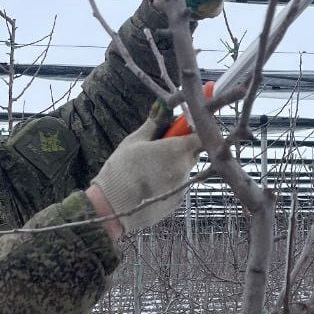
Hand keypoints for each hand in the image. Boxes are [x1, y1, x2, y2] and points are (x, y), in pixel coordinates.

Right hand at [90, 111, 201, 235]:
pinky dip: (169, 181)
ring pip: (185, 169)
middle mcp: (185, 168)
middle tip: (161, 148)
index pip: (200, 135)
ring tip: (150, 169)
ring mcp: (182, 186)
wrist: (113, 206)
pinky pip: (178, 185)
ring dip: (174, 165)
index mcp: (176, 149)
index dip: (192, 131)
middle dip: (182, 147)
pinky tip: (150, 184)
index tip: (181, 129)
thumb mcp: (135, 141)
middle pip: (194, 152)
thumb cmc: (122, 169)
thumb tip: (162, 107)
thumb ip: (153, 124)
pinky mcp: (178, 201)